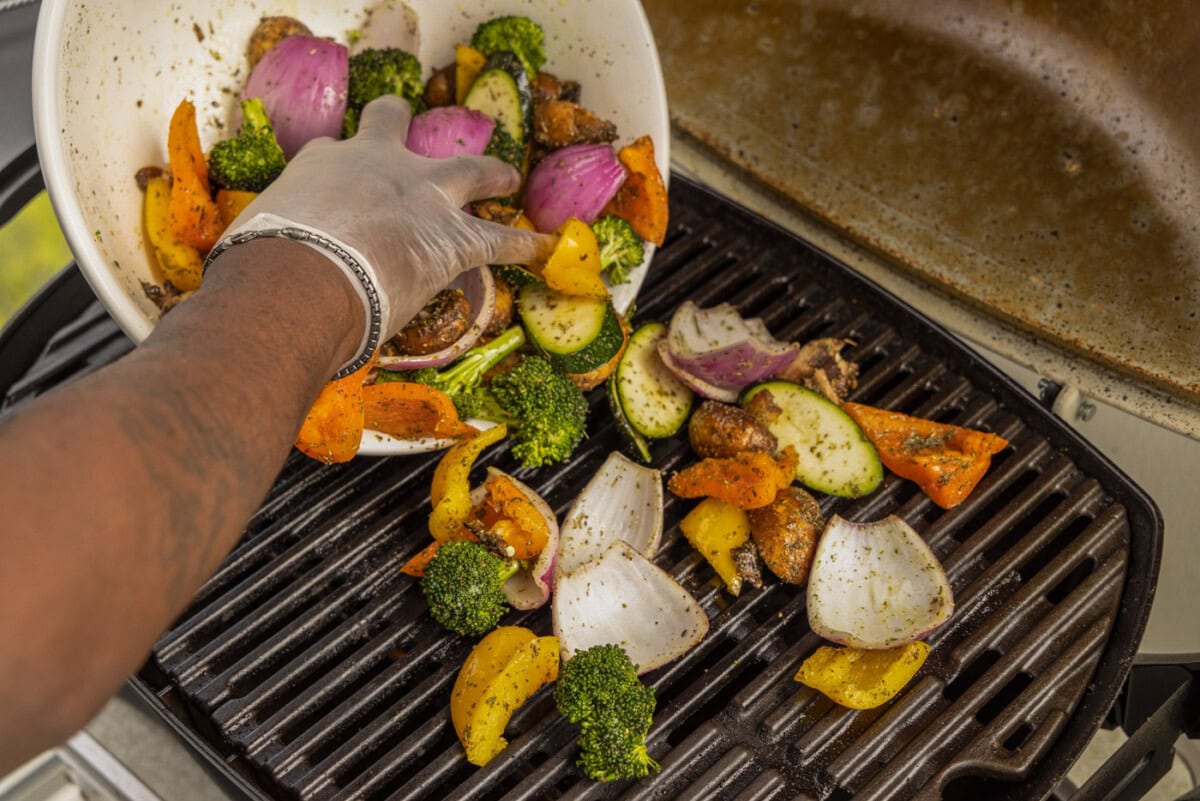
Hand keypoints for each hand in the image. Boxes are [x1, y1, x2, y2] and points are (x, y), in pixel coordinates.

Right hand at [215, 94, 554, 372]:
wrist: (302, 277)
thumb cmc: (264, 264)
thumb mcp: (255, 242)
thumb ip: (264, 253)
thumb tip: (244, 292)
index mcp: (324, 164)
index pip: (335, 156)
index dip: (341, 169)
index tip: (339, 180)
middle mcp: (378, 163)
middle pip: (397, 127)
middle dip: (407, 125)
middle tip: (417, 125)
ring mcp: (423, 195)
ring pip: (469, 170)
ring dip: (492, 172)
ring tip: (510, 175)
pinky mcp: (454, 237)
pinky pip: (502, 238)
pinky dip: (528, 243)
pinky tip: (550, 246)